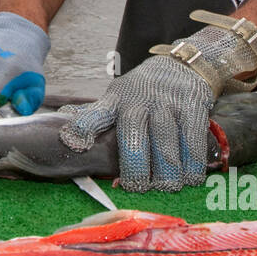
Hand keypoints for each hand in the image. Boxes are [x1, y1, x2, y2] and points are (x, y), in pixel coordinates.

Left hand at [58, 55, 214, 191]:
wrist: (184, 66)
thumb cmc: (143, 92)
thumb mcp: (117, 97)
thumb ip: (95, 117)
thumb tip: (63, 133)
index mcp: (115, 101)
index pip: (96, 113)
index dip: (84, 127)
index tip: (77, 143)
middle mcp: (139, 101)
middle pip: (134, 136)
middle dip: (136, 167)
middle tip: (137, 189)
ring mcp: (167, 103)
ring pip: (166, 142)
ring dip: (167, 172)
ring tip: (166, 188)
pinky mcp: (193, 107)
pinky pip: (193, 140)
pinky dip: (193, 163)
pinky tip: (190, 178)